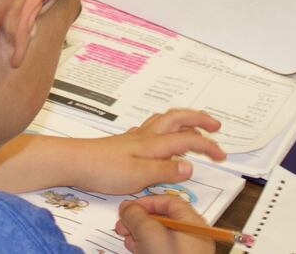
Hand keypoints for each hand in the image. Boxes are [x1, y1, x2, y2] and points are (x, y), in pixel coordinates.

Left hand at [69, 109, 225, 193]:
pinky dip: (165, 127)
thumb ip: (165, 170)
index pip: (188, 139)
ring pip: (165, 120)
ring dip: (184, 119)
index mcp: (154, 144)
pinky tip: (162, 135)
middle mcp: (146, 136)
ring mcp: (136, 137)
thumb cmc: (102, 169)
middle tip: (216, 125)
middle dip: (200, 119)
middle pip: (178, 118)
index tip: (221, 154)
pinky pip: (152, 127)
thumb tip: (189, 166)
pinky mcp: (126, 142)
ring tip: (195, 125)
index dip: (207, 145)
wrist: (74, 161)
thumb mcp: (139, 176)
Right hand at [116, 196, 215, 253]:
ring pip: (159, 235)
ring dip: (138, 232)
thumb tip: (127, 207)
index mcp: (193, 226)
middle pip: (163, 219)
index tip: (129, 207)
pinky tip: (133, 249)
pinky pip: (159, 250)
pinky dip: (144, 246)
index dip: (147, 201)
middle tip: (123, 224)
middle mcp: (192, 239)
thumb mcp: (149, 234)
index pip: (171, 202)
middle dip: (139, 219)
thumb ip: (136, 215)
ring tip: (126, 237)